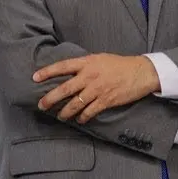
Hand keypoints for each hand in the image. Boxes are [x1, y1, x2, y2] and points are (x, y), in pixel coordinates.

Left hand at [35, 54, 160, 123]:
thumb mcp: (101, 59)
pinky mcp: (107, 100)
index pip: (63, 66)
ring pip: (75, 103)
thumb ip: (86, 65)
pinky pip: (90, 111)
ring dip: (65, 112)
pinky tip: (80, 120)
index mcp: (88, 62)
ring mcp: (98, 89)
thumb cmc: (122, 65)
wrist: (143, 72)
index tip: (34, 78)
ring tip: (60, 116)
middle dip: (50, 98)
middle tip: (41, 106)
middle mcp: (90, 75)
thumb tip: (71, 73)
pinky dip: (83, 117)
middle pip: (64, 89)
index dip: (47, 72)